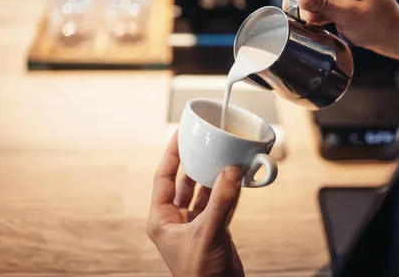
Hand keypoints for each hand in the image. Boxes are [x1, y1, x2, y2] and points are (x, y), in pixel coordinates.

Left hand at [147, 131, 244, 276]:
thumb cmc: (200, 274)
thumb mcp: (208, 233)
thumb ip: (220, 201)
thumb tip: (231, 171)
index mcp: (161, 219)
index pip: (163, 178)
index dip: (171, 155)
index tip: (180, 135)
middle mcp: (175, 220)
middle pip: (183, 182)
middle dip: (194, 163)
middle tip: (203, 142)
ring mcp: (195, 225)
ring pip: (204, 192)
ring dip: (214, 176)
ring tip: (224, 157)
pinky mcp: (213, 230)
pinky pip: (220, 204)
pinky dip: (228, 191)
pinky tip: (237, 179)